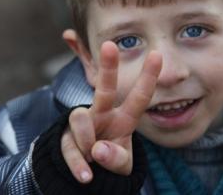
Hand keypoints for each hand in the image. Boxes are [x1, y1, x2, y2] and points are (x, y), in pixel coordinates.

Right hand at [61, 41, 161, 182]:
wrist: (89, 176)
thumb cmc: (111, 162)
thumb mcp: (121, 165)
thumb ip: (116, 159)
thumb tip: (98, 149)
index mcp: (123, 119)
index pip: (139, 98)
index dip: (148, 77)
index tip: (157, 54)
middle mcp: (103, 115)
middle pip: (104, 88)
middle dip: (108, 66)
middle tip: (110, 45)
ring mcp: (83, 125)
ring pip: (80, 116)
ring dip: (86, 140)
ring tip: (93, 160)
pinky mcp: (65, 136)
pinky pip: (68, 145)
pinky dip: (77, 164)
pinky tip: (86, 176)